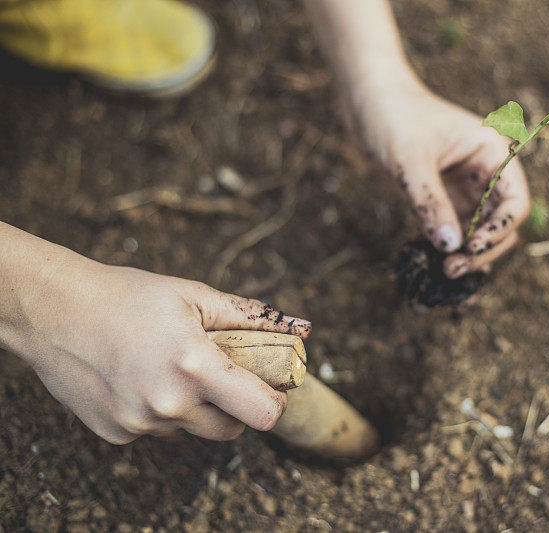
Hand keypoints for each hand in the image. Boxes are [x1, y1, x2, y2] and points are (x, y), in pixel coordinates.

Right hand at [18, 257, 310, 443]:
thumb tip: (304, 328)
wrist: (53, 310)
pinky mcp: (116, 434)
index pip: (262, 413)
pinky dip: (160, 413)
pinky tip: (139, 379)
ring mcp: (139, 424)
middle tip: (221, 374)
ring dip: (196, 409)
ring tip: (170, 368)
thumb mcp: (196, 297)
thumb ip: (253, 318)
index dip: (275, 402)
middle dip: (236, 406)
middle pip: (232, 429)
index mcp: (194, 366)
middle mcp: (168, 404)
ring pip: (194, 431)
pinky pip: (158, 432)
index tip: (271, 387)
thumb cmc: (130, 296)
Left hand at [354, 80, 530, 277]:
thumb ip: (430, 202)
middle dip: (481, 250)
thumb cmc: (393, 116)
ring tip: (445, 276)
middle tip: (451, 269)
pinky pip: (454, 233)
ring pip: (478, 234)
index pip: (514, 202)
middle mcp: (486, 174)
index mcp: (493, 153)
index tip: (470, 248)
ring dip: (467, 258)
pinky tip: (440, 275)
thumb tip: (450, 248)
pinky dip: (449, 253)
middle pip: (500, 225)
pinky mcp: (443, 201)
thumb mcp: (410, 160)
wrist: (366, 100)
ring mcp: (465, 189)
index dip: (499, 230)